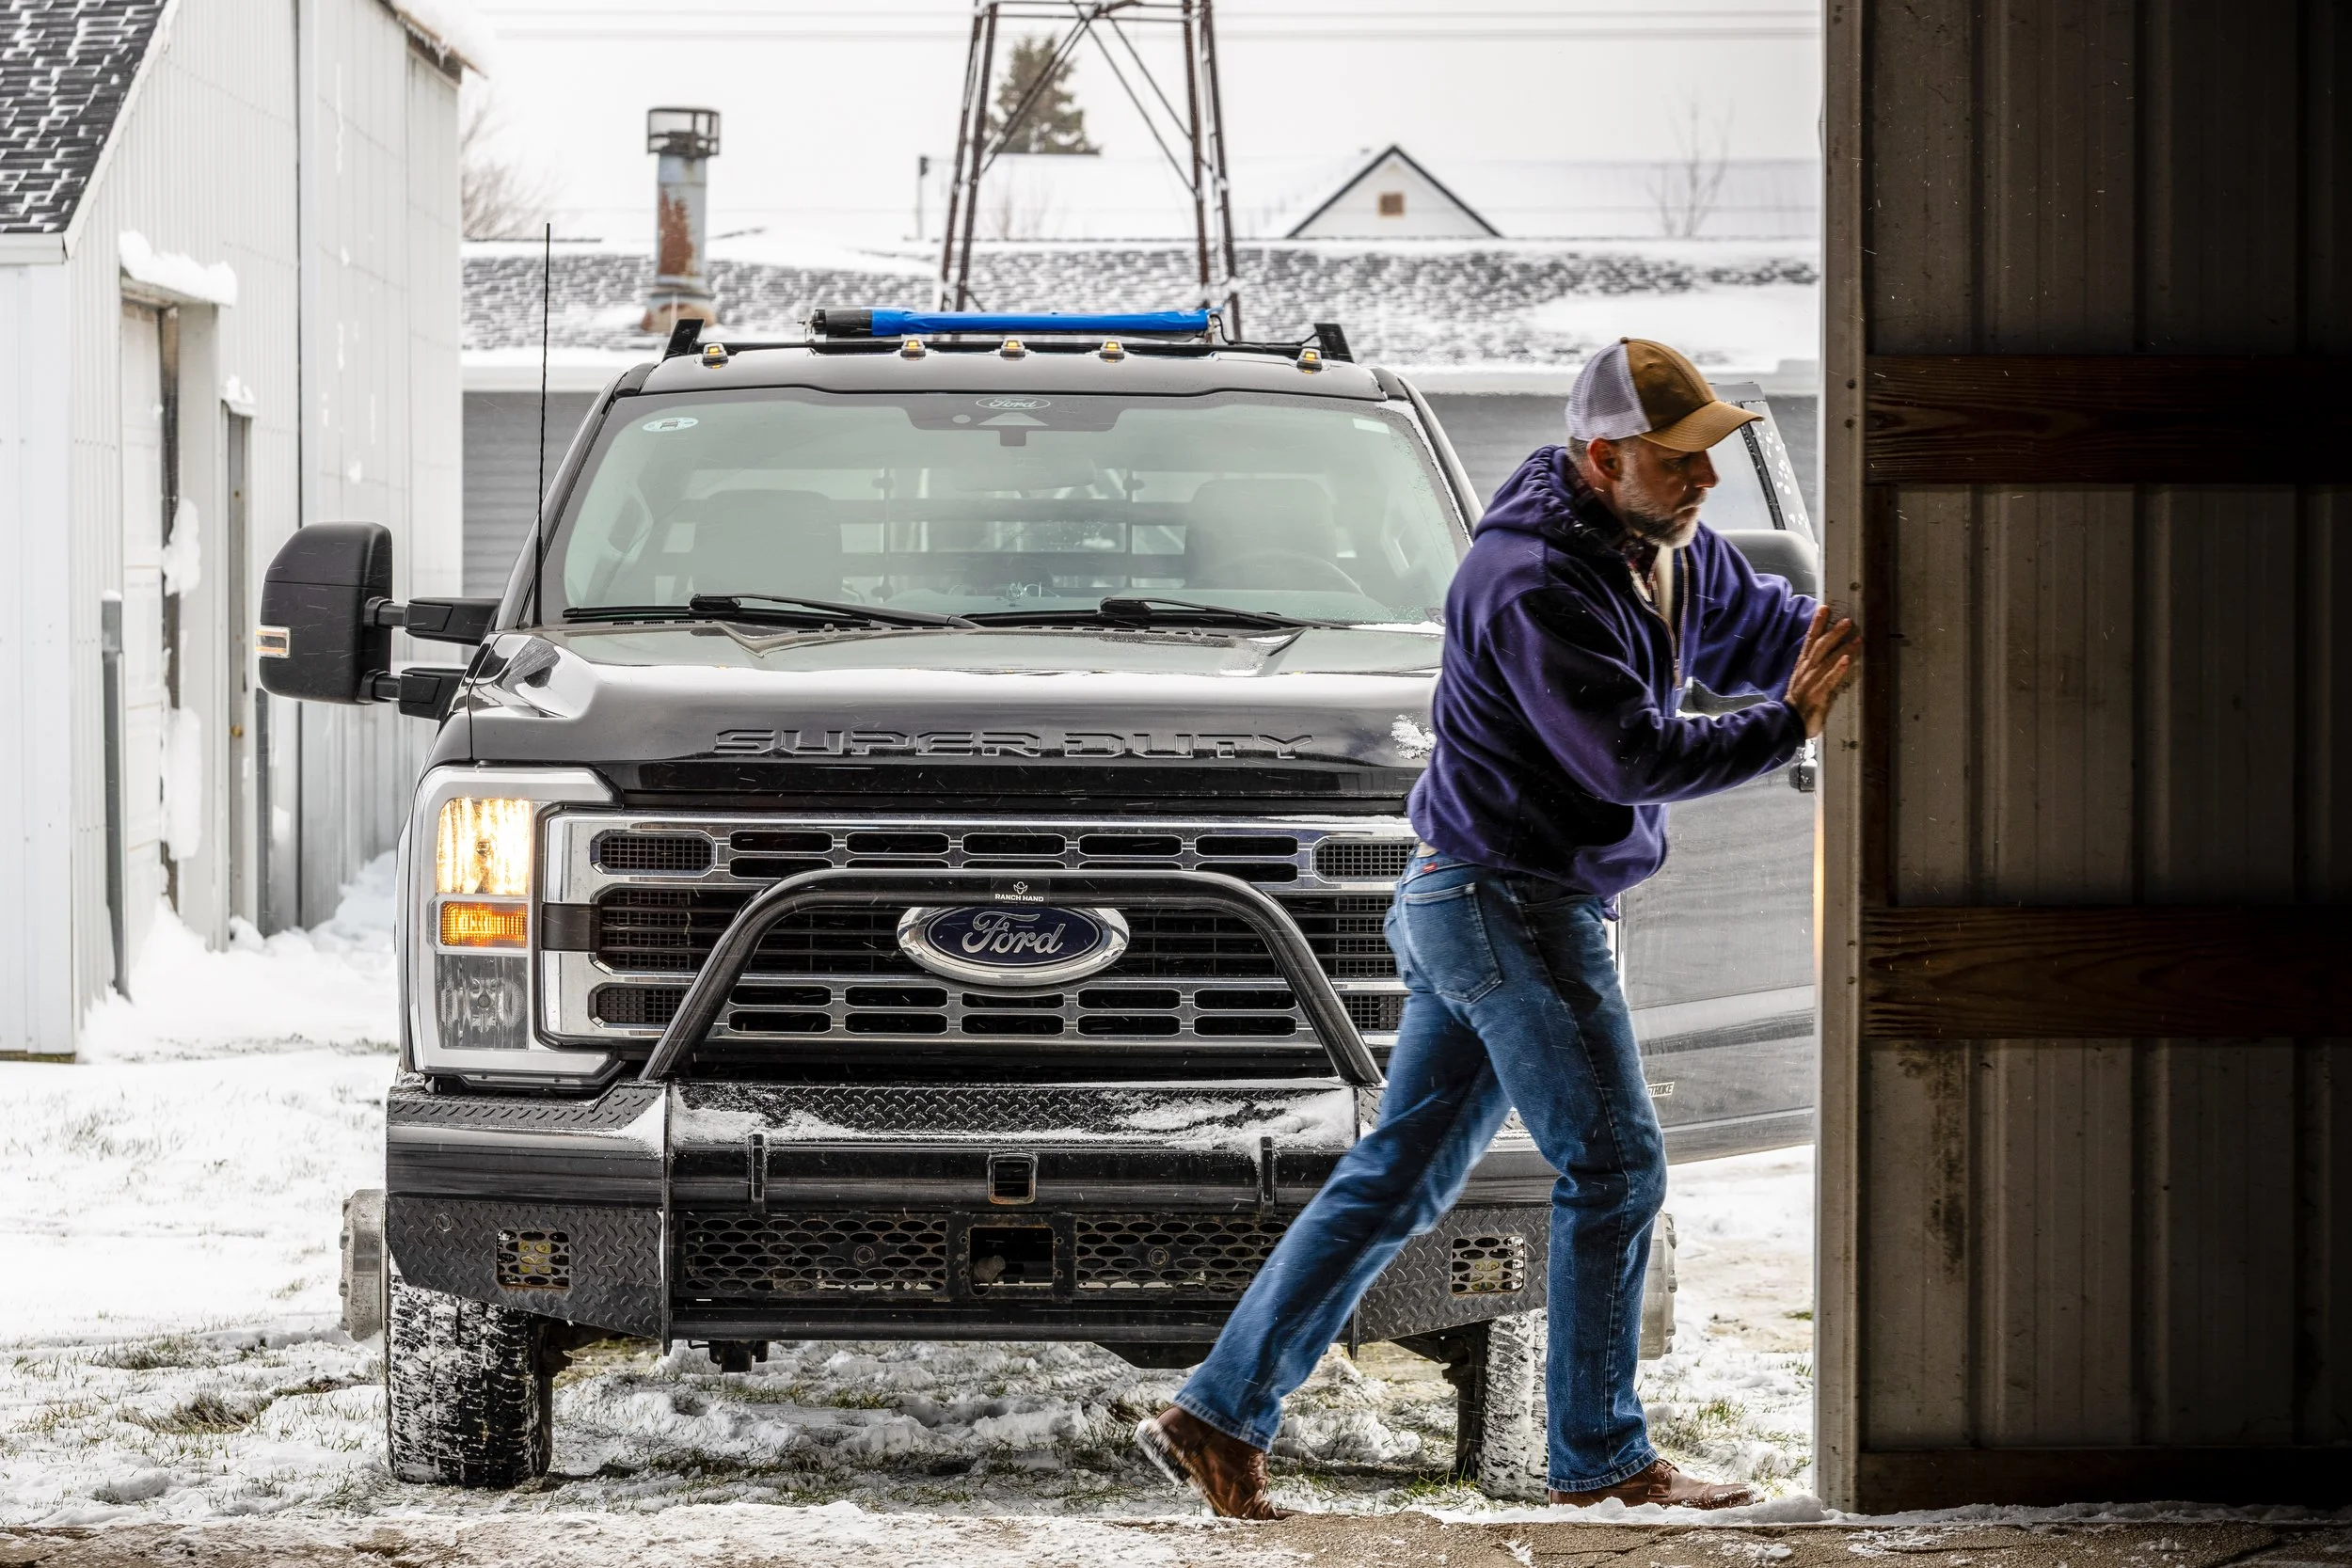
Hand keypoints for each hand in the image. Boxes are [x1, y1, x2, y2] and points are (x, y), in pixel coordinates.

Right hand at [1784, 604, 1859, 738]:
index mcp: (1802, 667)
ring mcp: (1811, 682)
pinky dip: (1838, 669)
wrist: (1786, 724)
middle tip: (1847, 621)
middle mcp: (1806, 671)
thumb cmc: (1797, 705)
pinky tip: (1848, 660)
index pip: (1809, 641)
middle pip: (1820, 647)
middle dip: (1834, 632)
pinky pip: (1829, 680)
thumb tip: (1828, 660)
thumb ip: (1815, 671)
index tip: (1824, 609)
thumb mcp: (1803, 683)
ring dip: (1842, 648)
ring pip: (1827, 660)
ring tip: (1856, 637)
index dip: (1816, 624)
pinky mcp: (1818, 694)